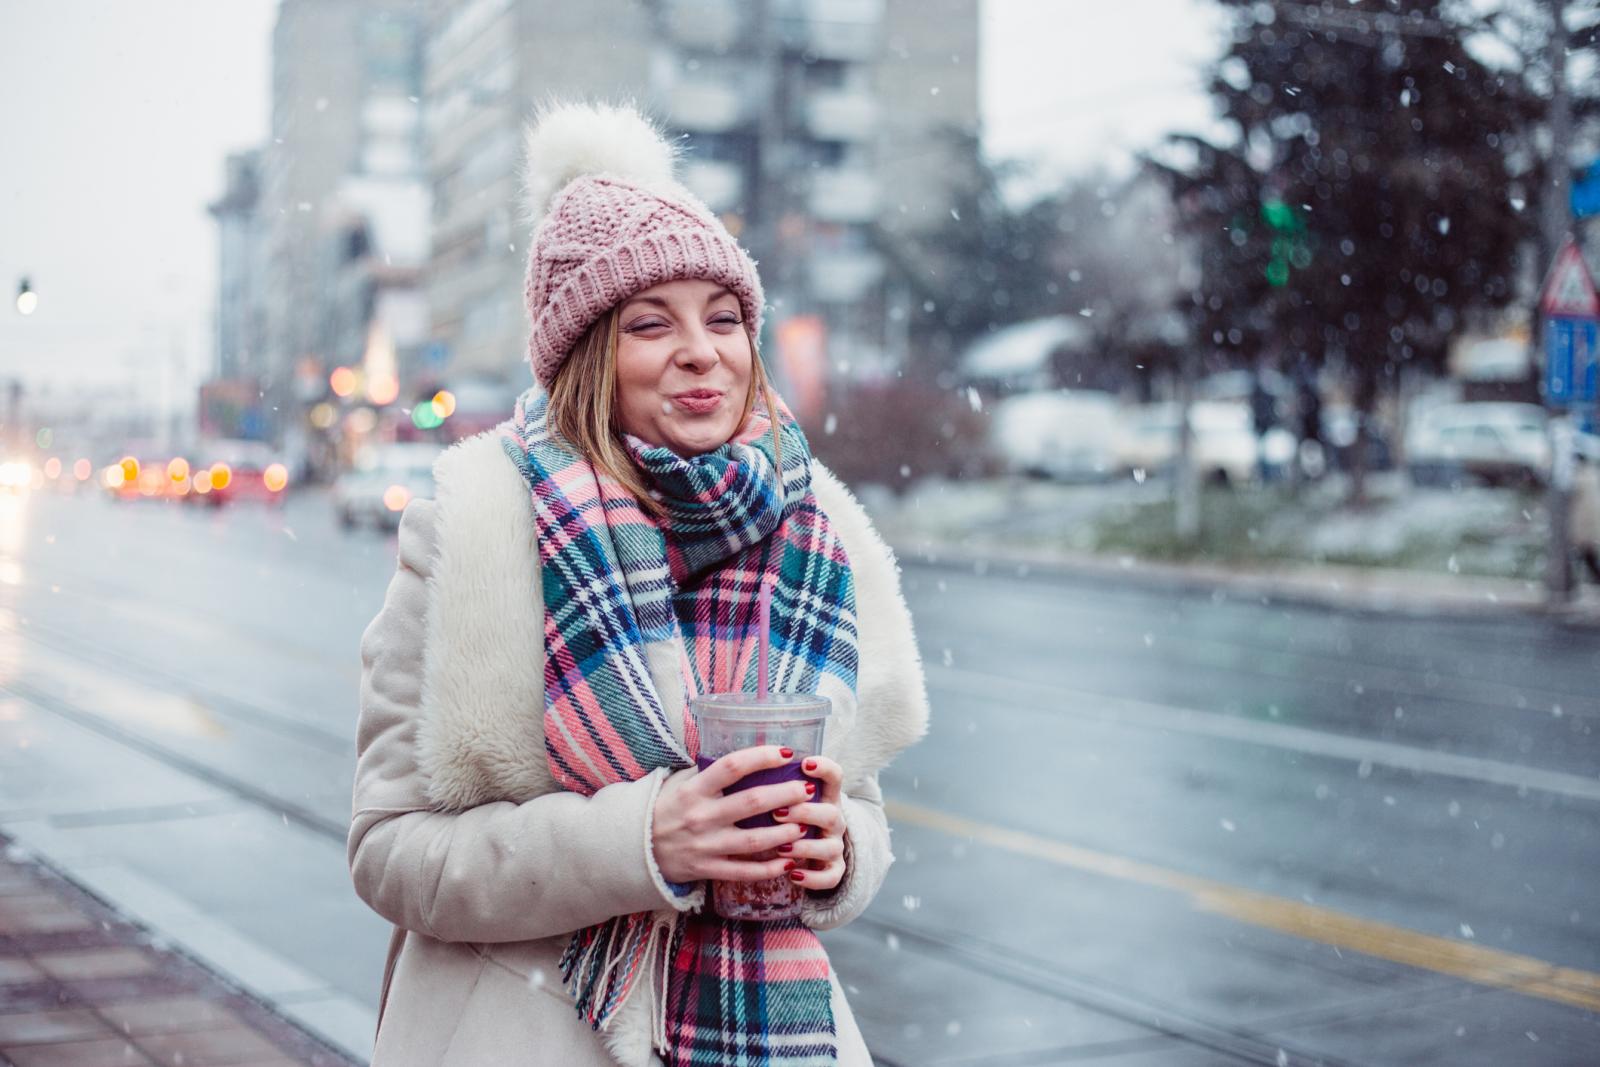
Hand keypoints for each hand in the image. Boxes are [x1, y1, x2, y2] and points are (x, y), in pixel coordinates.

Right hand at [652, 745, 812, 884]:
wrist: (634, 849)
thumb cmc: (663, 809)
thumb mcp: (678, 783)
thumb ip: (707, 772)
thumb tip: (745, 756)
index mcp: (694, 789)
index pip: (732, 767)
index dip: (762, 757)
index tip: (786, 753)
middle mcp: (701, 816)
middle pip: (751, 802)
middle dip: (785, 794)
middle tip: (807, 789)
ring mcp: (705, 845)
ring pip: (753, 839)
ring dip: (784, 833)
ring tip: (805, 825)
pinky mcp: (706, 870)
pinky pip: (743, 871)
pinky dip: (768, 869)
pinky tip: (789, 862)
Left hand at [775, 755, 847, 892]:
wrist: (811, 853)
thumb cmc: (787, 817)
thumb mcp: (784, 797)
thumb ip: (772, 783)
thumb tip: (740, 763)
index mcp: (824, 796)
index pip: (835, 776)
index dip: (824, 768)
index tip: (804, 763)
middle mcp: (833, 820)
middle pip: (832, 813)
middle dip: (805, 812)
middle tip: (778, 813)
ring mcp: (834, 846)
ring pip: (830, 847)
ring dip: (805, 847)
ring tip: (782, 848)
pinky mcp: (832, 871)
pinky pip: (830, 878)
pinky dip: (812, 878)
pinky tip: (792, 874)